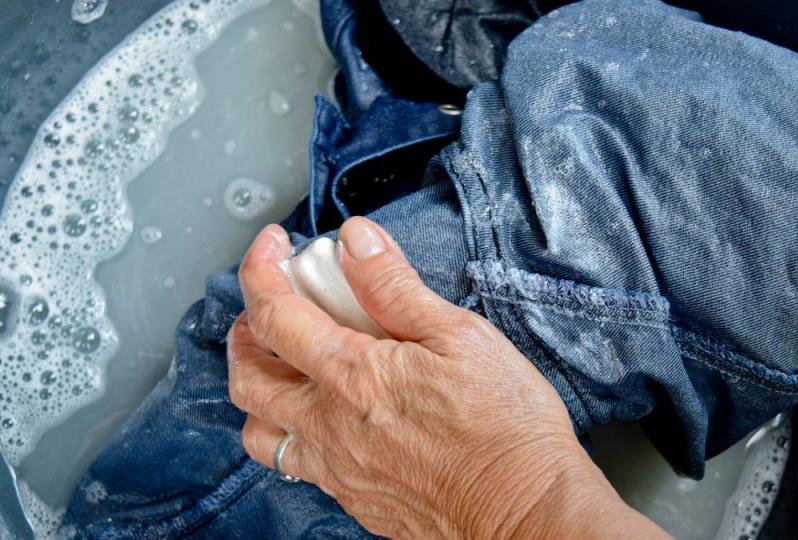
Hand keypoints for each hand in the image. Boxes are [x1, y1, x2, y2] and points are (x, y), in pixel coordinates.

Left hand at [227, 219, 667, 538]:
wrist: (526, 510)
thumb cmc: (505, 426)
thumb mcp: (460, 335)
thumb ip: (396, 287)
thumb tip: (355, 240)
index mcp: (352, 376)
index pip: (274, 314)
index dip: (261, 270)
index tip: (272, 247)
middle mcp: (329, 426)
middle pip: (248, 378)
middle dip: (243, 333)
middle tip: (267, 308)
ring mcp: (337, 469)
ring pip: (260, 432)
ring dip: (258, 390)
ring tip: (284, 366)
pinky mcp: (355, 499)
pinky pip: (297, 465)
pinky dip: (292, 431)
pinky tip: (327, 416)